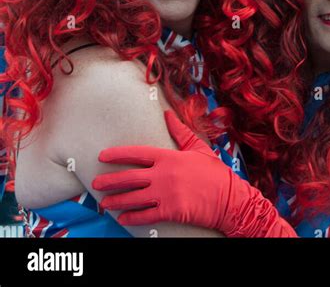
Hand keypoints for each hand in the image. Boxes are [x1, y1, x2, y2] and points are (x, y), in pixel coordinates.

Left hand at [92, 109, 296, 236]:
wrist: (229, 198)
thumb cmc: (214, 172)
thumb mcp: (198, 148)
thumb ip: (180, 131)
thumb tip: (167, 114)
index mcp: (169, 157)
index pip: (137, 154)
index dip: (118, 155)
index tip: (102, 156)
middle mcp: (164, 174)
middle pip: (130, 178)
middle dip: (110, 181)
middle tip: (96, 184)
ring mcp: (166, 194)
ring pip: (134, 198)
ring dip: (116, 201)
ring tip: (104, 203)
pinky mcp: (171, 212)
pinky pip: (146, 215)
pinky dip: (132, 217)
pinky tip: (123, 218)